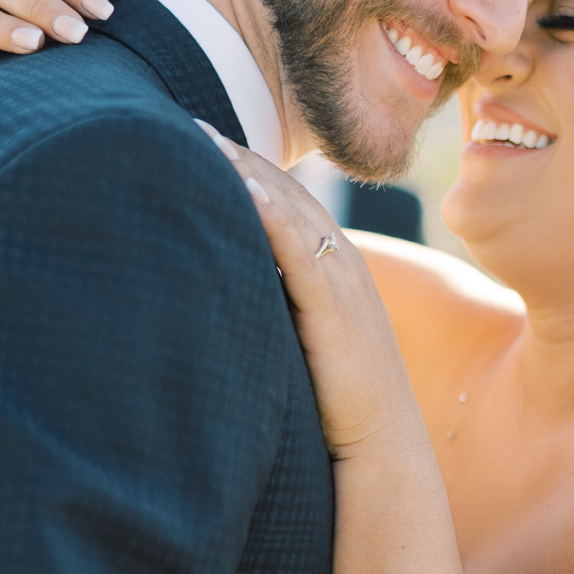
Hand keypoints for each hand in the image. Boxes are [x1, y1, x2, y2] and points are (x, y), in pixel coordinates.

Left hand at [197, 130, 424, 462]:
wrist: (385, 452)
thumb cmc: (340, 413)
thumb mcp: (306, 351)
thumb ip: (279, 319)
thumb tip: (228, 305)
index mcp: (338, 273)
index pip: (290, 204)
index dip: (248, 169)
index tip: (204, 143)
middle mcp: (343, 267)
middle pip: (287, 193)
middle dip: (239, 155)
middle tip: (189, 121)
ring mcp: (342, 284)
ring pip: (291, 210)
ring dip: (246, 170)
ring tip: (201, 139)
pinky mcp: (334, 309)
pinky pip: (299, 249)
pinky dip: (270, 214)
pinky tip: (239, 187)